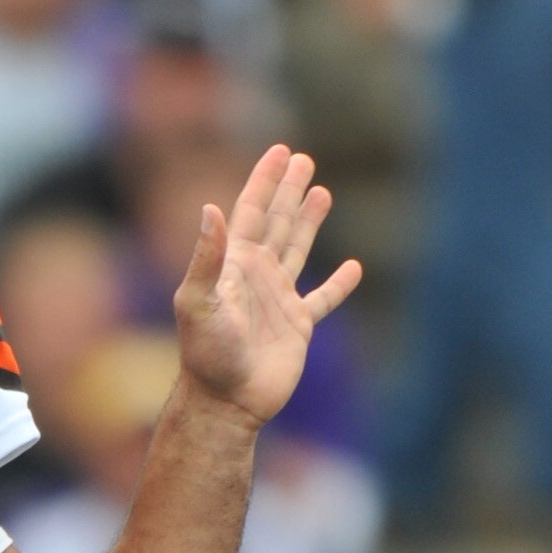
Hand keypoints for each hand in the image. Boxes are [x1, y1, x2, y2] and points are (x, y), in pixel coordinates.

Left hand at [172, 143, 360, 427]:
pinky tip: (353, 268)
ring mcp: (278, 300)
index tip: (280, 151)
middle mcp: (256, 276)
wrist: (226, 402)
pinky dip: (338, 284)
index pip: (252, 211)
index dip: (266, 180)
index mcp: (234, 264)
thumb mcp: (198, 302)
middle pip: (278, 222)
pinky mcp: (297, 327)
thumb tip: (210, 208)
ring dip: (310, 222)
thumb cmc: (207, 355)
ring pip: (298, 250)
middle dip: (289, 190)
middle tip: (303, 159)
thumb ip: (206, 257)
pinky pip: (322, 299)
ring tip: (322, 192)